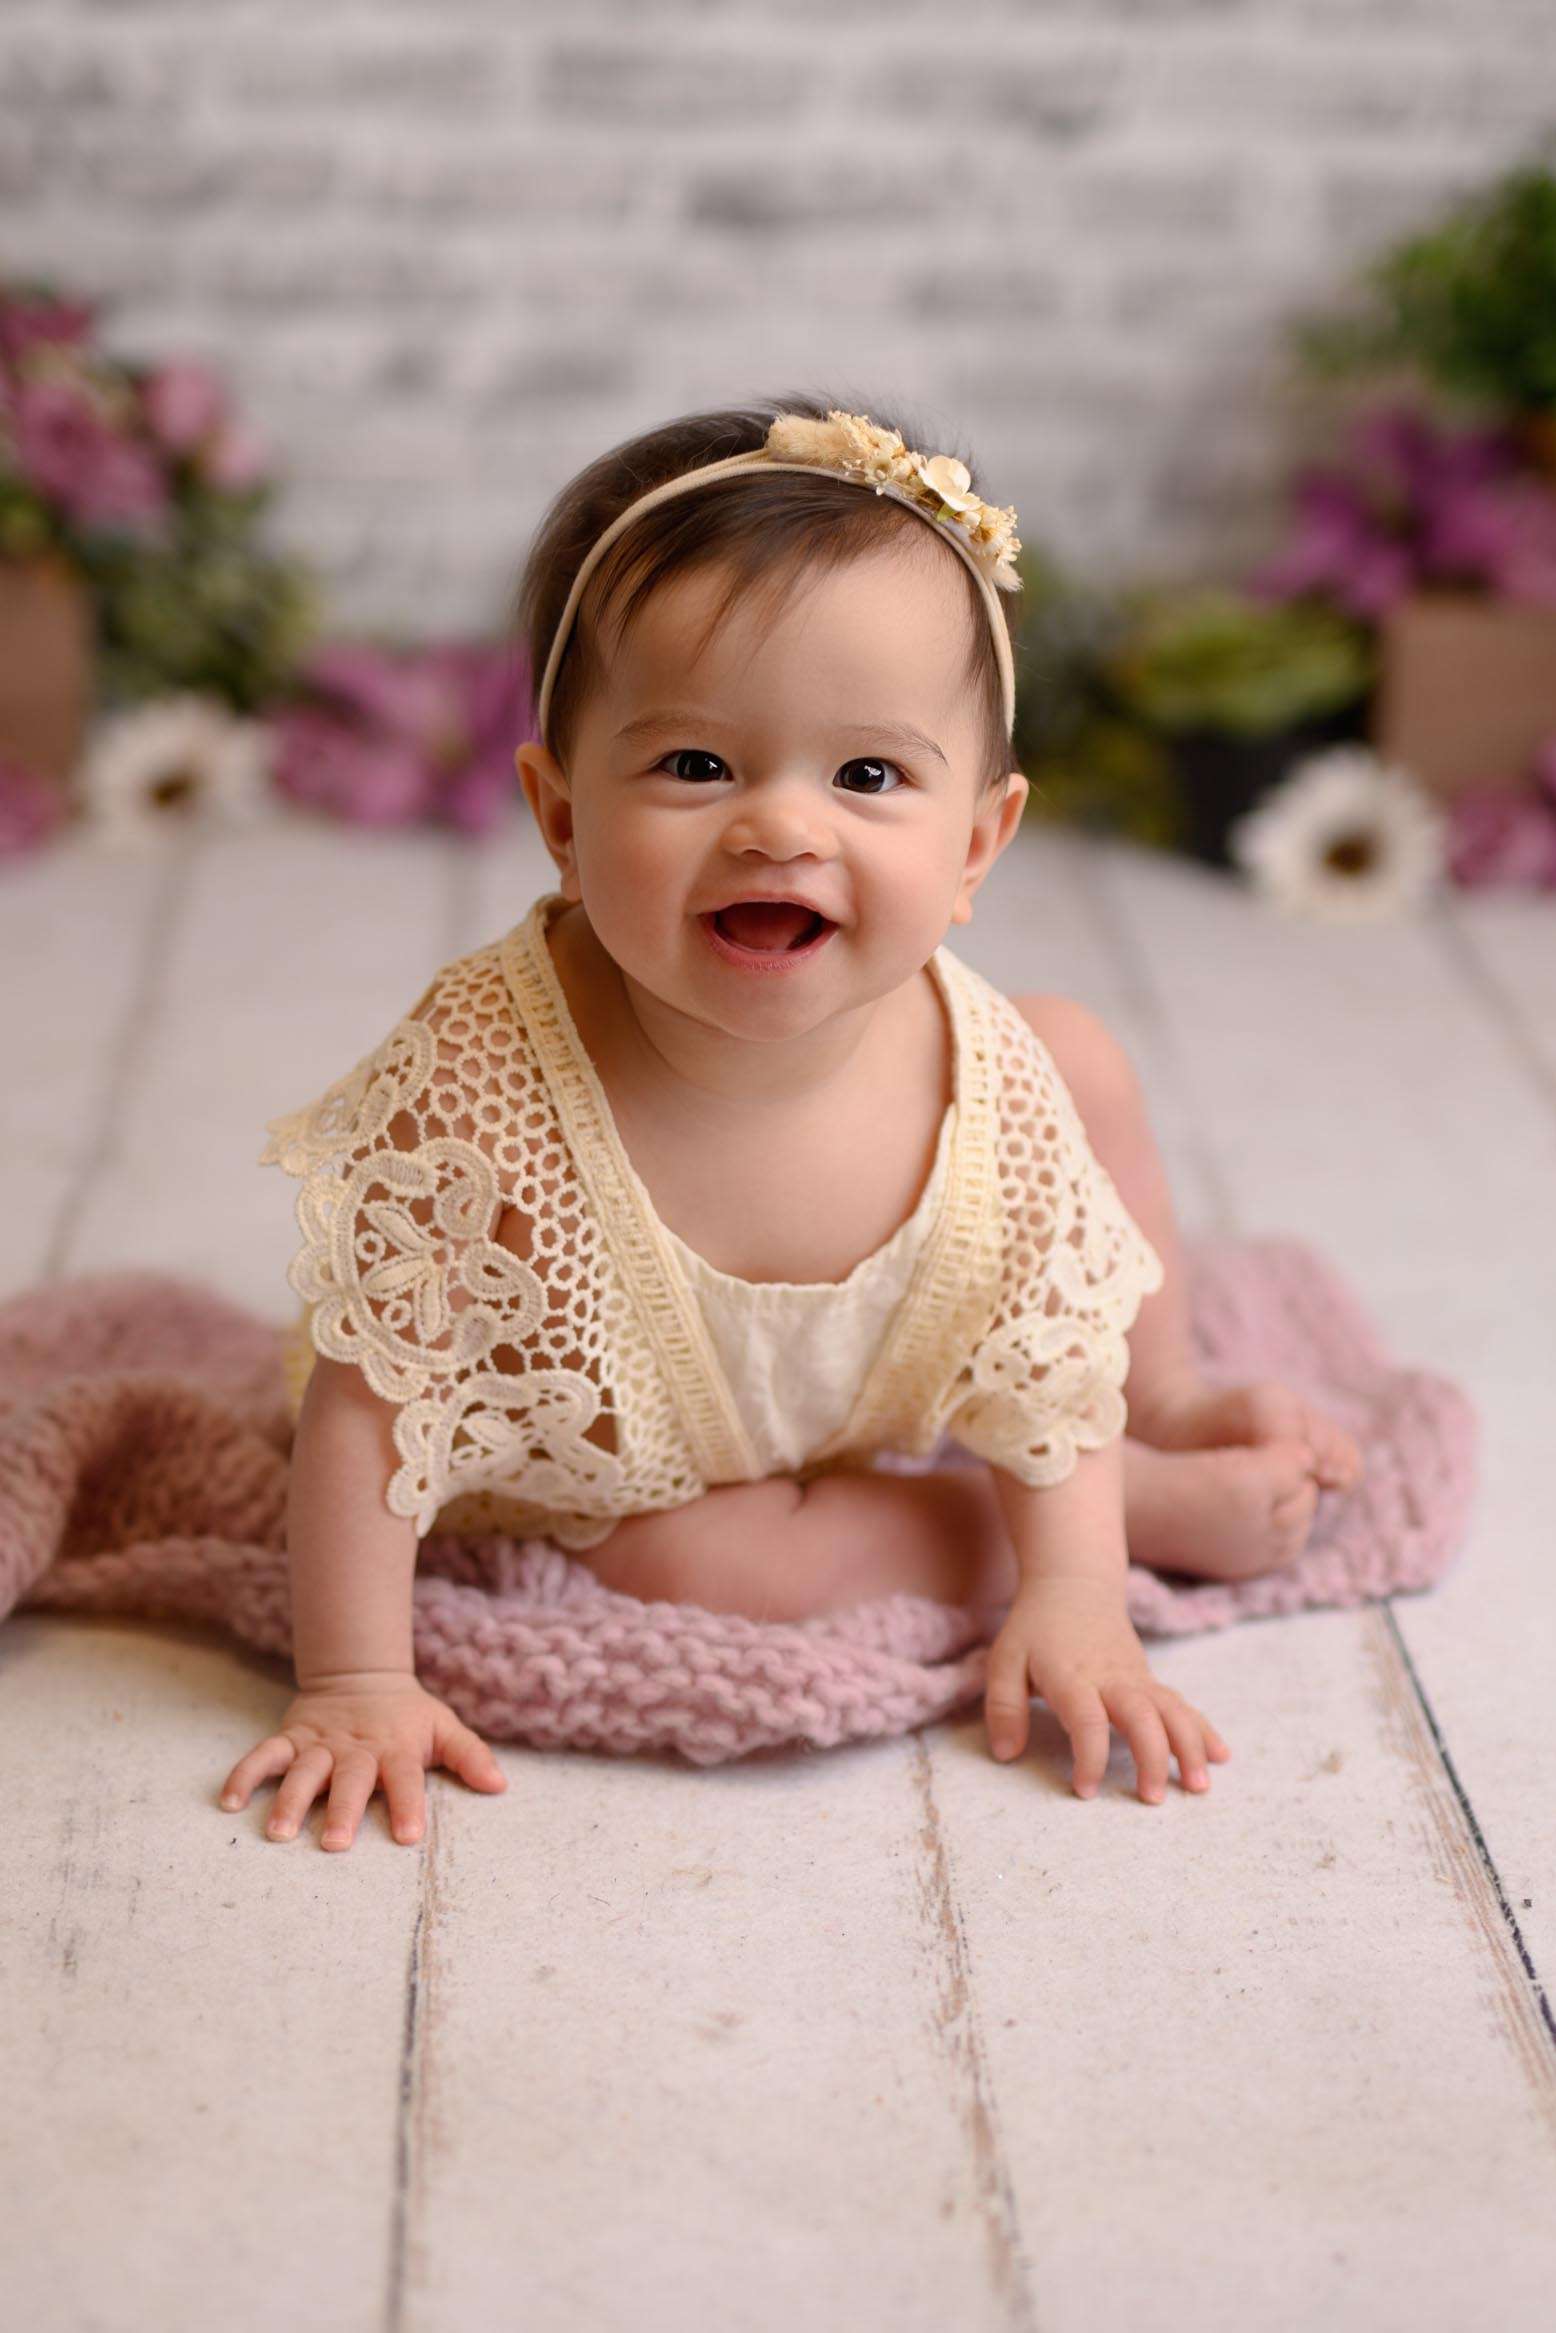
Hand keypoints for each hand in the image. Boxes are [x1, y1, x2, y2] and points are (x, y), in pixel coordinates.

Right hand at [217, 1671, 507, 1849]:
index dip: (408, 1805)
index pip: (405, 1778)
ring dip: (290, 1800)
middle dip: (343, 1810)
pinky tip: (228, 1802)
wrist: (363, 1676)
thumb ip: (469, 1756)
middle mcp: (357, 1748)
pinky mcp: (292, 1738)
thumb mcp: (444, 1728)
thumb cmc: (409, 1716)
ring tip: (278, 1833)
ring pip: (304, 1770)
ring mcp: (320, 1743)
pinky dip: (245, 1774)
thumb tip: (500, 1785)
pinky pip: (264, 1755)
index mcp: (396, 1748)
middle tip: (335, 1844)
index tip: (409, 1837)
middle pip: (350, 1779)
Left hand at [983, 1579, 1230, 1802]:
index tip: (1086, 1790)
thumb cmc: (1035, 1628)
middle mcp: (1111, 1677)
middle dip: (1152, 1757)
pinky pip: (1181, 1704)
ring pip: (1172, 1709)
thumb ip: (1003, 1707)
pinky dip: (1203, 1729)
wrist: (1074, 1584)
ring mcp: (1136, 1677)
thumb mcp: (1004, 1661)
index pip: (1088, 1719)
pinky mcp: (1149, 1679)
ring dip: (1189, 1746)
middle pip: (1141, 1715)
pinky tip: (1221, 1756)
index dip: (1090, 1756)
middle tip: (1153, 1799)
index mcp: (1072, 1676)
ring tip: (1199, 1786)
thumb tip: (1006, 1753)